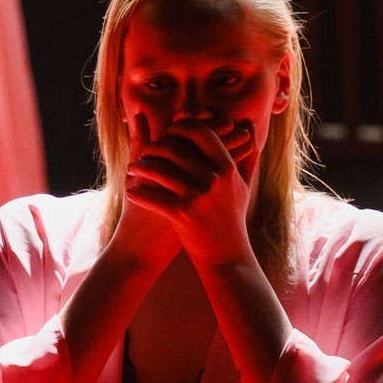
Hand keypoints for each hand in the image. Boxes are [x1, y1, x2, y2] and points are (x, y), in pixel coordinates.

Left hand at [123, 113, 257, 270]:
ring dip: (140, 168)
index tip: (167, 133)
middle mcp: (214, 178)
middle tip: (144, 152)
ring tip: (133, 170)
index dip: (179, 128)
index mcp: (227, 167)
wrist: (228, 256)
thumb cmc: (233, 218)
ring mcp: (198, 196)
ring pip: (159, 170)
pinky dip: (138, 194)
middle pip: (174, 148)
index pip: (200, 133)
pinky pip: (153, 198)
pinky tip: (131, 192)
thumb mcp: (244, 185)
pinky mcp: (183, 215)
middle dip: (153, 147)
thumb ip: (247, 154)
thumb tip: (251, 125)